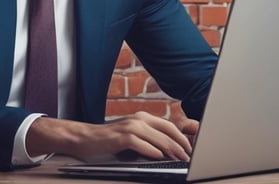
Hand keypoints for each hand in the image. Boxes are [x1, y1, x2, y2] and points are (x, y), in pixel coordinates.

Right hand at [26, 111, 192, 162]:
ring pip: (158, 138)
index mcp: (144, 118)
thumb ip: (151, 139)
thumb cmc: (110, 141)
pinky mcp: (122, 136)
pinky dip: (153, 151)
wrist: (85, 139)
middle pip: (168, 131)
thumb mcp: (133, 137)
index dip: (184, 138)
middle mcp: (139, 118)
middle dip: (183, 145)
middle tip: (191, 158)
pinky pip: (142, 144)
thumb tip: (172, 150)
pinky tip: (159, 158)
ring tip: (181, 160)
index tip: (193, 150)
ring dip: (172, 151)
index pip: (171, 126)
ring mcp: (130, 126)